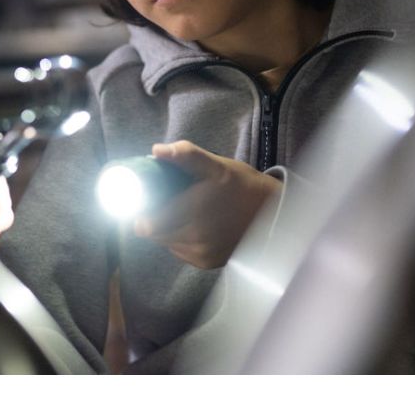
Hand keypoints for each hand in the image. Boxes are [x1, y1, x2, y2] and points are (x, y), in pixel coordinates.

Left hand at [132, 140, 278, 269]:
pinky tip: (192, 225)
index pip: (146, 226)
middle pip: (155, 235)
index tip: (144, 200)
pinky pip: (182, 252)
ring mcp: (201, 255)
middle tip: (163, 201)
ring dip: (167, 230)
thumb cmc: (243, 186)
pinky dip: (181, 240)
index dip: (139, 213)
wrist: (275, 215)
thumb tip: (156, 150)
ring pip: (167, 244)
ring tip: (179, 212)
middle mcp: (194, 239)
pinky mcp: (208, 263)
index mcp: (191, 213)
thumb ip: (186, 156)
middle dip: (153, 219)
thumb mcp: (216, 165)